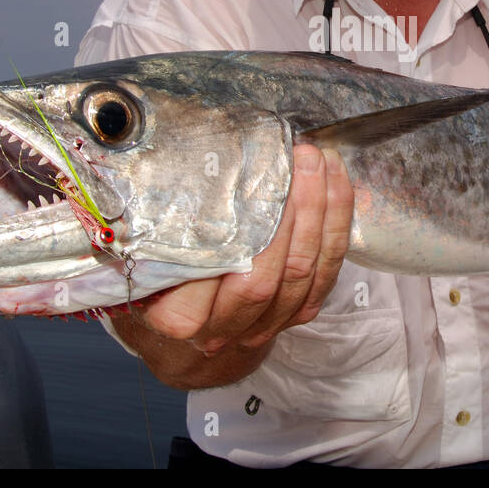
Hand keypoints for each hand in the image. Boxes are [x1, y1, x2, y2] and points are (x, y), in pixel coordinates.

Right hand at [133, 144, 353, 355]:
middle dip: (291, 211)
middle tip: (299, 159)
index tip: (253, 176)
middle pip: (265, 276)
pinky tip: (336, 184)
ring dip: (320, 211)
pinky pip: (327, 271)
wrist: (195, 320)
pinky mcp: (300, 313)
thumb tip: (193, 168)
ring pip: (304, 272)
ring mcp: (267, 325)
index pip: (215, 270)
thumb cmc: (168, 269)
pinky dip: (336, 225)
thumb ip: (169, 226)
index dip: (242, 224)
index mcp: (180, 316)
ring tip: (318, 162)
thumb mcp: (152, 250)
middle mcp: (224, 328)